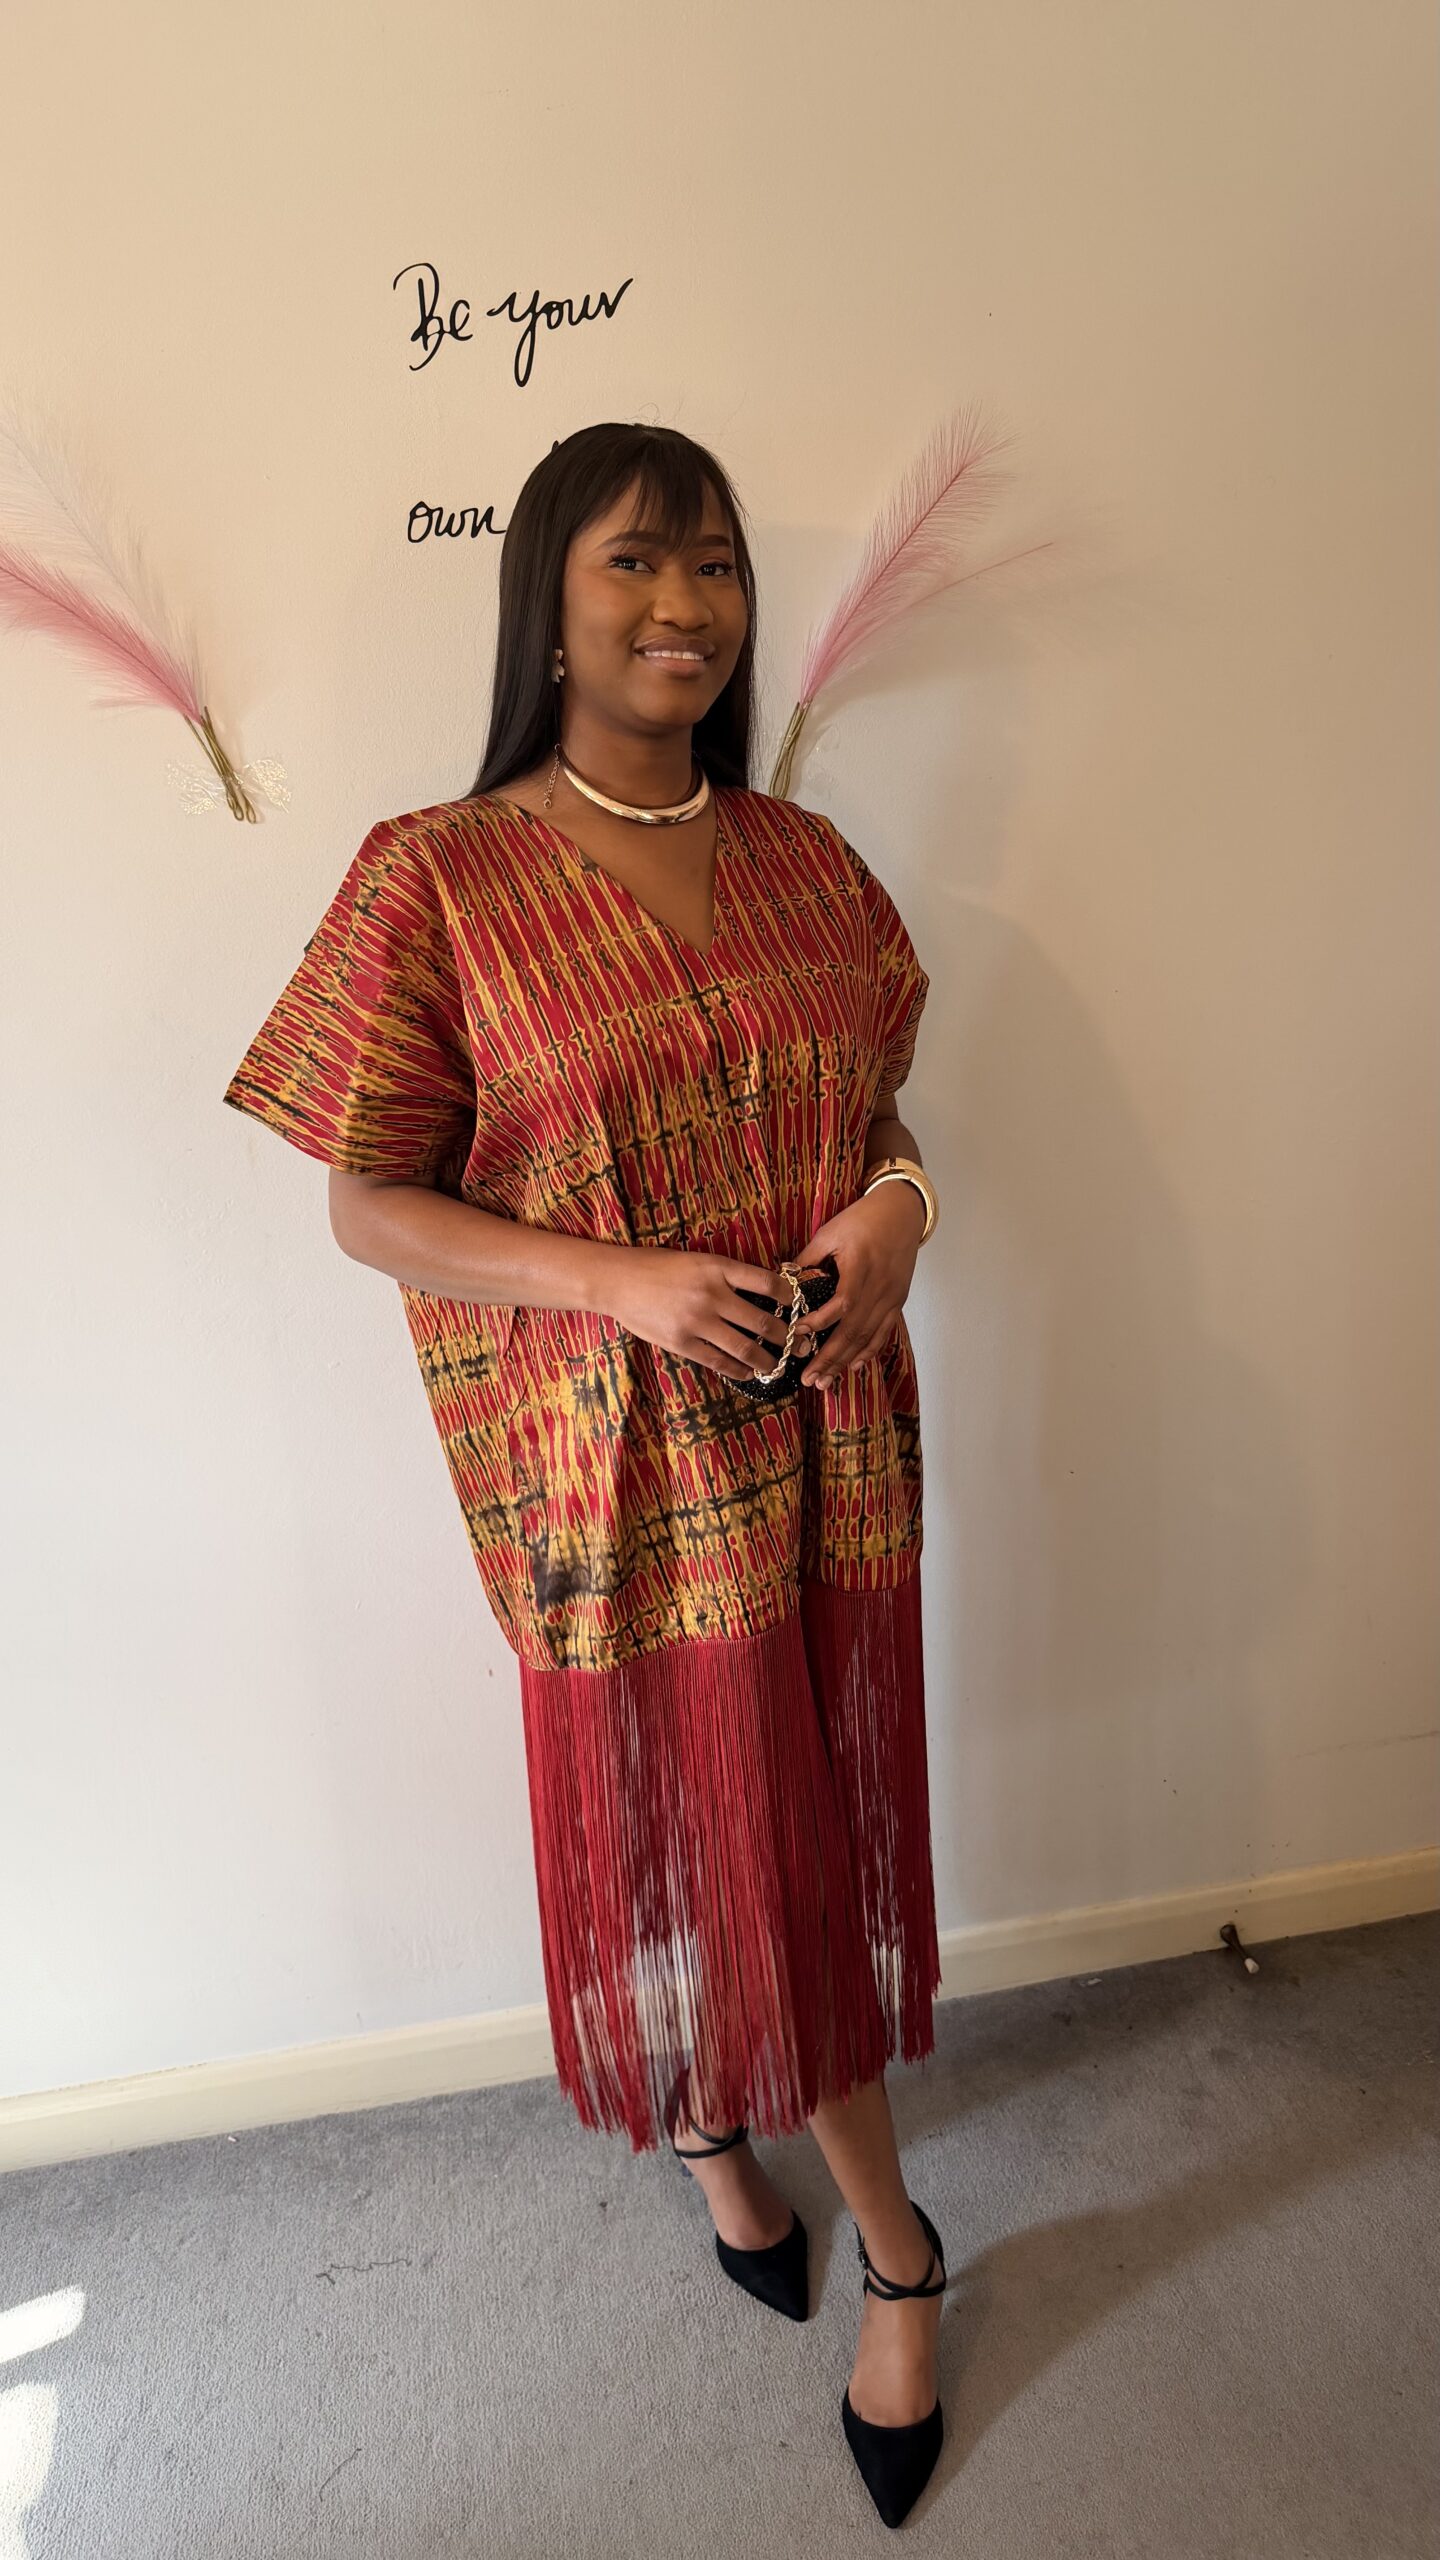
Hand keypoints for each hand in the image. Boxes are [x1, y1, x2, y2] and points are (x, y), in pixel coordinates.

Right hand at [604, 1246, 798, 1384]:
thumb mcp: (697, 1260)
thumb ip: (726, 1275)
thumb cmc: (657, 1267)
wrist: (617, 1281)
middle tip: (802, 1345)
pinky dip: (738, 1369)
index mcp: (717, 1268)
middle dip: (787, 1337)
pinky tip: (748, 1372)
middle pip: (762, 1321)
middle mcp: (711, 1294)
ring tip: (779, 1365)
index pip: (766, 1283)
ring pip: (744, 1347)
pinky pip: (719, 1361)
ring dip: (767, 1360)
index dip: (790, 1297)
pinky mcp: (682, 1343)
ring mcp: (697, 1321)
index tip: (800, 1306)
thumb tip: (761, 1293)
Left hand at [792, 1182, 925, 1389]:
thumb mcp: (830, 1232)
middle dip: (830, 1359)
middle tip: (809, 1379)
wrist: (902, 1212)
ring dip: (845, 1362)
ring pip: (868, 1338)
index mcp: (860, 1268)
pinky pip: (883, 1333)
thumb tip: (782, 1278)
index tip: (797, 1335)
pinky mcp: (897, 1301)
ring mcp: (891, 1298)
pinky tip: (854, 1367)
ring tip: (825, 1382)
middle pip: (854, 1331)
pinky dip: (869, 1352)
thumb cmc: (864, 1218)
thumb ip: (808, 1258)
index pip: (841, 1304)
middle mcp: (879, 1288)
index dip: (820, 1323)